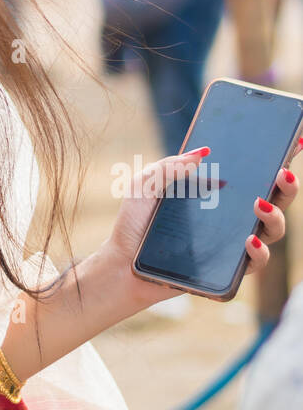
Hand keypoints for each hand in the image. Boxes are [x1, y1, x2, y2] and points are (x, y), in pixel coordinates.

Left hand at [99, 142, 299, 314]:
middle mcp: (231, 216)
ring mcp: (232, 242)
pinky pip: (255, 262)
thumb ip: (172, 166)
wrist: (123, 263)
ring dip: (276, 216)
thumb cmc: (135, 223)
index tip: (293, 140)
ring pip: (273, 230)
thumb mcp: (146, 184)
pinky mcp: (228, 269)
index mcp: (216, 192)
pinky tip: (249, 240)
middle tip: (281, 172)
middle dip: (287, 185)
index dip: (276, 158)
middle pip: (274, 199)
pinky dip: (259, 251)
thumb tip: (203, 153)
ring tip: (260, 203)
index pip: (253, 173)